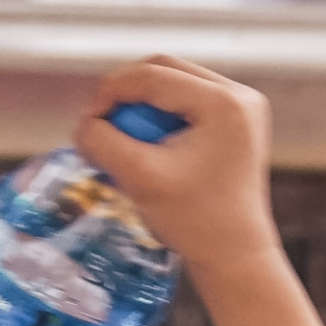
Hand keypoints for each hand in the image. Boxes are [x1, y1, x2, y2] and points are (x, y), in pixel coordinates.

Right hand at [73, 55, 325, 325]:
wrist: (235, 255)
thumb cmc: (193, 221)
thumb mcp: (139, 178)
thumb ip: (103, 143)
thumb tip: (83, 125)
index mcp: (223, 103)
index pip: (151, 75)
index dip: (110, 92)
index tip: (86, 123)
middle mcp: (240, 95)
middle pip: (164, 70)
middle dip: (126, 96)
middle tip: (102, 127)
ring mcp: (243, 107)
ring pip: (174, 84)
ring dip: (142, 107)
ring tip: (124, 141)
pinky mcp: (238, 122)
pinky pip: (187, 103)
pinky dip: (160, 118)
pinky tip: (147, 147)